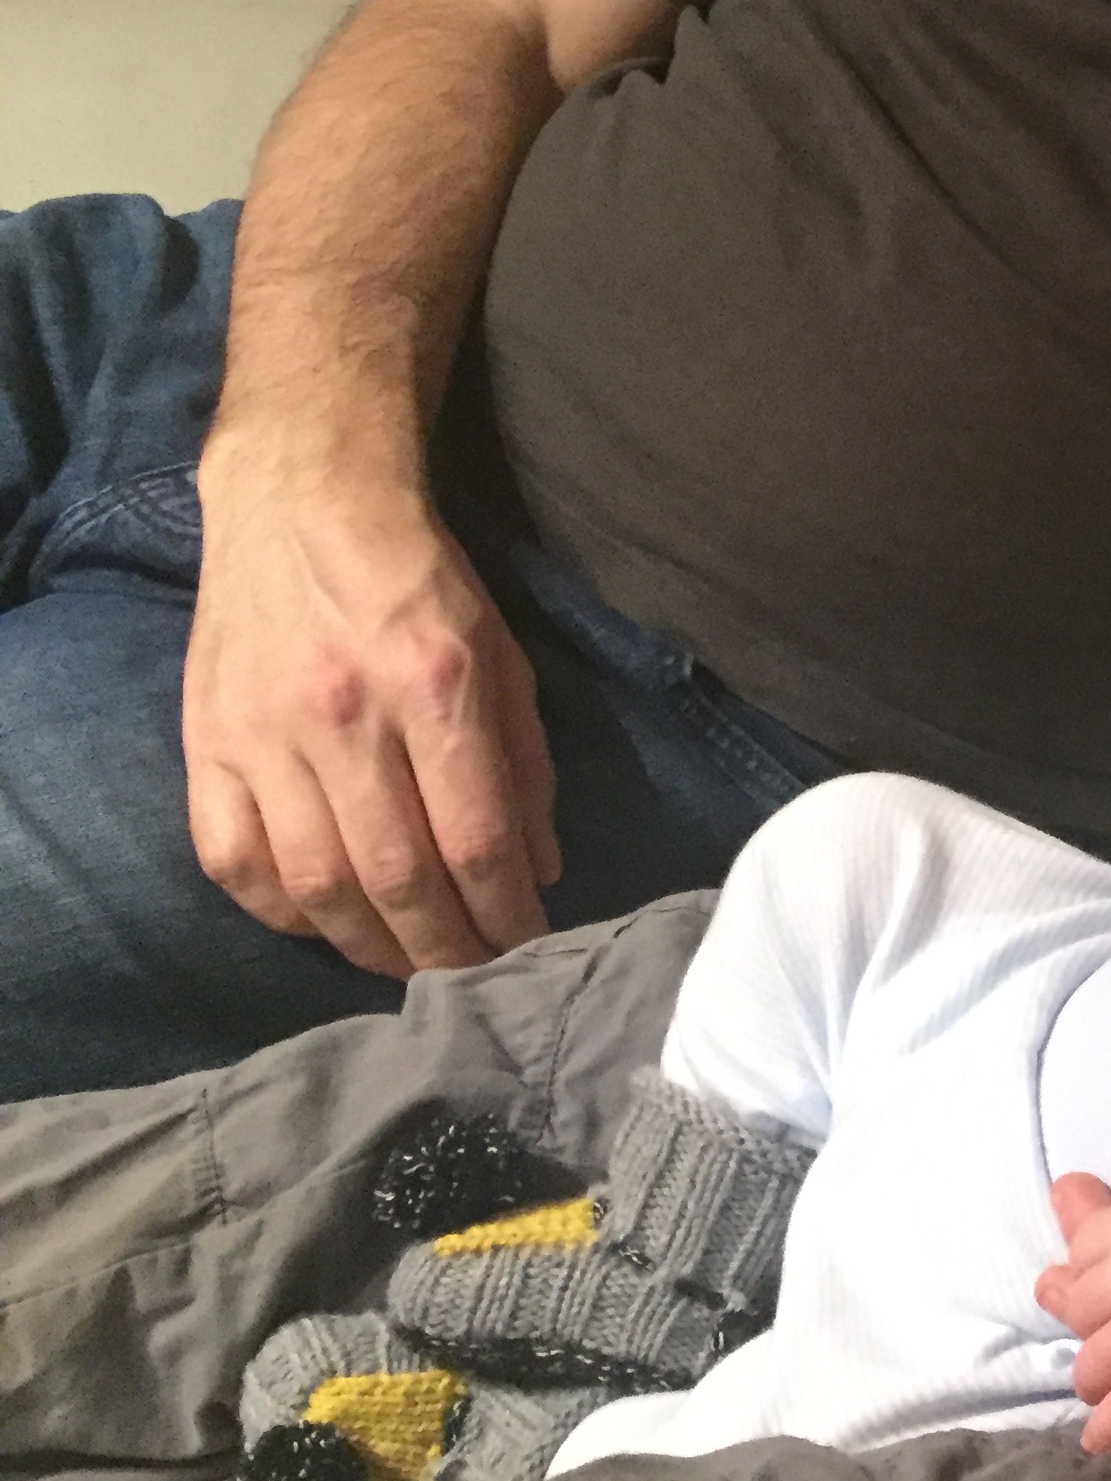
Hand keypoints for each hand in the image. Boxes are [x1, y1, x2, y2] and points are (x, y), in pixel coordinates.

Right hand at [182, 460, 559, 977]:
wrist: (302, 502)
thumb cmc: (421, 580)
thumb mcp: (504, 656)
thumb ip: (524, 765)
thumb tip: (537, 871)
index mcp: (434, 685)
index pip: (476, 838)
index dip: (508, 913)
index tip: (531, 946)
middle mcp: (344, 715)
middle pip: (398, 876)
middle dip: (446, 947)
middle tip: (476, 978)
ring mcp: (263, 734)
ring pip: (315, 884)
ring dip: (369, 946)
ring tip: (410, 966)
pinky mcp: (203, 743)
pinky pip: (232, 861)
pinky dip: (282, 912)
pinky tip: (325, 922)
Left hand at [1037, 1111, 1110, 1450]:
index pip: (1088, 1242)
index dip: (1087, 1258)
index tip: (1083, 1264)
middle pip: (1078, 1304)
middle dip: (1082, 1314)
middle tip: (1085, 1319)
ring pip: (1091, 1365)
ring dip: (1094, 1374)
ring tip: (1099, 1381)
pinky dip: (1107, 1429)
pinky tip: (1099, 1439)